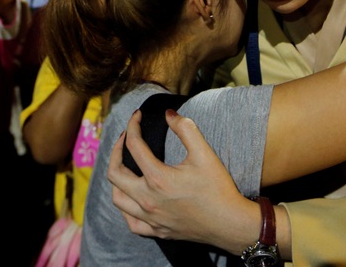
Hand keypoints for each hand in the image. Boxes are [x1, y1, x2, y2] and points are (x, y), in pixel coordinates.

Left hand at [107, 109, 254, 248]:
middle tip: (125, 139)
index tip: (136, 116)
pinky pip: (131, 222)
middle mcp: (148, 200)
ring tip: (125, 167)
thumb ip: (185, 128)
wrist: (230, 223)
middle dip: (116, 151)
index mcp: (158, 178)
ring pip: (118, 199)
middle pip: (115, 173)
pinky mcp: (157, 231)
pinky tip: (133, 199)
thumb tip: (168, 114)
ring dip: (117, 180)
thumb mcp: (204, 153)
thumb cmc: (218, 188)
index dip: (132, 126)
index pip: (134, 146)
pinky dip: (126, 208)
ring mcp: (151, 218)